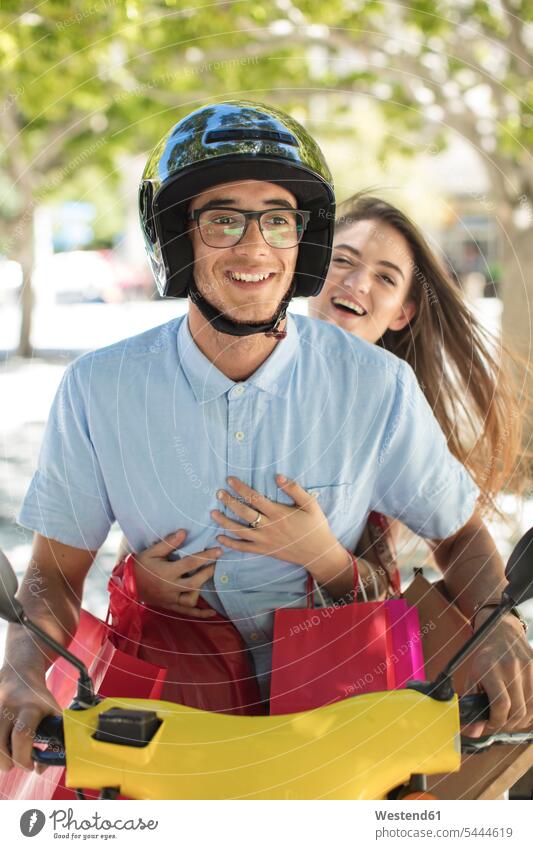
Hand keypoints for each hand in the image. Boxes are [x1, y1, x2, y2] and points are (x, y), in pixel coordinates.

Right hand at [0, 668, 61, 772]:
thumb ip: (54, 739)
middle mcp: (9, 708)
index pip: (22, 735)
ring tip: (7, 758)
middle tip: (15, 764)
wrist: (19, 675)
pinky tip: (2, 749)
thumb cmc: (38, 700)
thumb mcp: (52, 712)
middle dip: (8, 763)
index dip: (24, 757)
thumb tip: (40, 769)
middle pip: (1, 745)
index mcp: (30, 707)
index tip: (30, 766)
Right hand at [131, 530, 221, 617]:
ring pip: (191, 599)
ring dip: (201, 589)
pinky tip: (212, 613)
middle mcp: (170, 587)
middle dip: (208, 572)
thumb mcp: (151, 552)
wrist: (126, 585)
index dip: (206, 556)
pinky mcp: (170, 606)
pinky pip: (187, 612)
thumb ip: (168, 543)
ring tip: (205, 577)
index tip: (218, 551)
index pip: (190, 563)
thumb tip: (184, 532)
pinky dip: (200, 613)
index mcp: (166, 572)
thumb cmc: (139, 566)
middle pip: (195, 582)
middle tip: (217, 563)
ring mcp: (170, 599)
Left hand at [211, 475, 348, 580]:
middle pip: (243, 512)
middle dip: (228, 502)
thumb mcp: (310, 504)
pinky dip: (230, 543)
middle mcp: (268, 527)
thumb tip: (278, 476)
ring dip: (224, 521)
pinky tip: (219, 537)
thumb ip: (294, 489)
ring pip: (239, 531)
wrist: (318, 552)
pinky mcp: (264, 550)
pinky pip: (243, 548)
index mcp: (278, 513)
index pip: (254, 498)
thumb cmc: (315, 526)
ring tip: (213, 513)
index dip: (240, 488)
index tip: (229, 480)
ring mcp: (264, 540)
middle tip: (218, 493)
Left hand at [463, 612, 532, 736]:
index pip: (501, 705)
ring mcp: (528, 668)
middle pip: (518, 710)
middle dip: (508, 724)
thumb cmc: (485, 657)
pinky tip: (523, 712)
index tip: (490, 725)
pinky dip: (532, 712)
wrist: (502, 632)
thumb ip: (471, 703)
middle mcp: (511, 668)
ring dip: (521, 721)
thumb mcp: (473, 675)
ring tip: (510, 719)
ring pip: (531, 708)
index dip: (496, 722)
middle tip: (499, 724)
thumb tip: (471, 731)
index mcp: (490, 669)